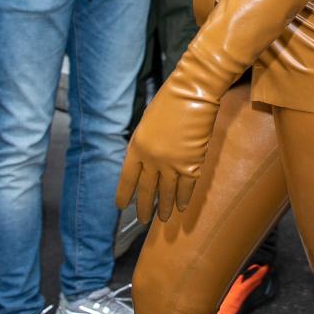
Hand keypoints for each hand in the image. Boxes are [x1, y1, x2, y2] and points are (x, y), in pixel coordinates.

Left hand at [116, 74, 217, 222]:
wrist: (192, 93)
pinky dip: (183, 198)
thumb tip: (147, 160)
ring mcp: (172, 164)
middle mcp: (152, 160)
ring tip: (163, 219)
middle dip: (144, 207)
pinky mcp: (191, 164)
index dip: (125, 194)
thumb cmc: (169, 102)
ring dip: (164, 208)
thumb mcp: (147, 123)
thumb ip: (145, 143)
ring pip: (166, 193)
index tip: (122, 206)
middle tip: (143, 220)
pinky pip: (186, 188)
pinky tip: (181, 207)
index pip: (127, 178)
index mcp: (137, 147)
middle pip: (146, 190)